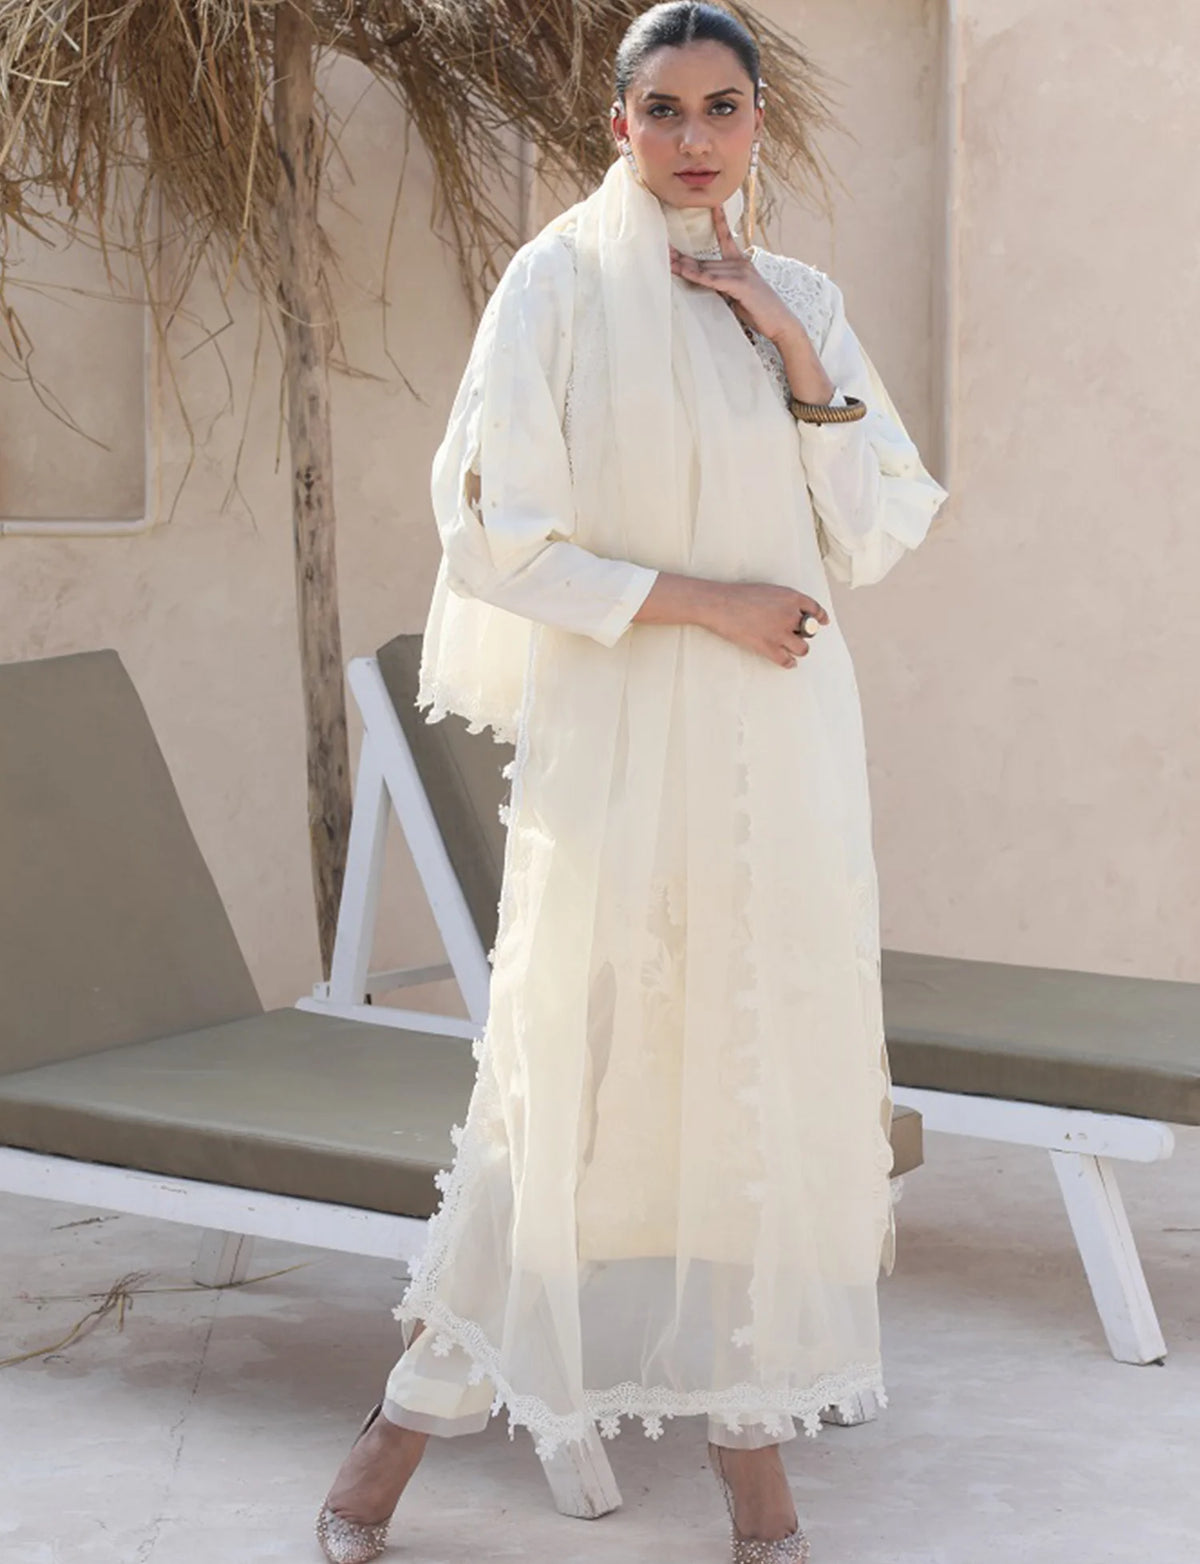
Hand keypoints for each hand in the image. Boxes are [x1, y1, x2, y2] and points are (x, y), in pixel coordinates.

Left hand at [669, 204, 800, 344]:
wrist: (780, 323)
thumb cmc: (759, 311)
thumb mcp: (737, 294)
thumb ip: (722, 284)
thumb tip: (704, 280)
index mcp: (740, 262)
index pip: (727, 236)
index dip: (719, 218)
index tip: (713, 202)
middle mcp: (741, 263)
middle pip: (706, 259)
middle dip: (683, 257)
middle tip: (662, 249)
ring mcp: (742, 272)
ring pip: (707, 268)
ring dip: (686, 267)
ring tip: (667, 262)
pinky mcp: (741, 285)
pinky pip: (715, 280)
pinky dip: (699, 277)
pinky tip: (685, 273)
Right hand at [699, 580, 829, 668]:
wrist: (720, 604)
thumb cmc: (739, 595)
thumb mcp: (769, 590)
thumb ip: (784, 601)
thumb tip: (792, 612)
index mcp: (791, 597)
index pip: (815, 609)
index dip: (820, 617)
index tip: (822, 621)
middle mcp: (789, 615)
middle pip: (810, 630)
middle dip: (805, 633)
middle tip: (796, 634)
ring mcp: (780, 632)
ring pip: (803, 648)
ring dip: (799, 649)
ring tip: (792, 648)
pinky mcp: (768, 647)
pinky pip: (787, 660)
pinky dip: (790, 663)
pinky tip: (788, 661)